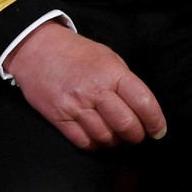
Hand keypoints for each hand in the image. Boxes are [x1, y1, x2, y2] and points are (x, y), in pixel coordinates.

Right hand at [3, 21, 165, 149]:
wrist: (33, 47)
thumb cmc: (74, 52)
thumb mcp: (106, 56)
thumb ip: (124, 81)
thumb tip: (141, 109)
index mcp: (110, 72)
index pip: (143, 103)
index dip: (155, 121)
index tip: (157, 130)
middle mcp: (94, 90)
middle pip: (126, 125)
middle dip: (135, 135)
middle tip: (133, 133)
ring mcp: (75, 105)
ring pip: (105, 137)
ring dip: (113, 140)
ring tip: (111, 132)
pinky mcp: (58, 116)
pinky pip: (83, 142)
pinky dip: (93, 143)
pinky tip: (93, 134)